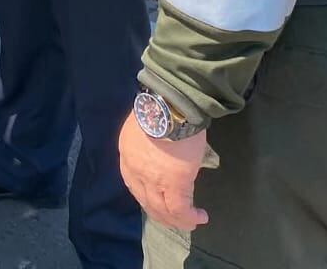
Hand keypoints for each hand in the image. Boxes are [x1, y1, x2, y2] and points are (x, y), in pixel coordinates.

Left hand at [118, 110, 209, 230]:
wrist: (169, 105)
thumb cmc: (160, 108)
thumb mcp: (144, 125)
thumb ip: (148, 142)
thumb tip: (162, 148)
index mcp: (127, 154)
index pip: (133, 183)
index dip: (145, 196)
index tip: (155, 201)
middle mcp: (136, 170)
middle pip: (145, 200)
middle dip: (159, 213)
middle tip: (172, 219)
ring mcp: (153, 179)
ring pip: (162, 209)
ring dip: (175, 220)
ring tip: (189, 222)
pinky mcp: (174, 184)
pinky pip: (179, 209)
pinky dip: (188, 217)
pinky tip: (199, 217)